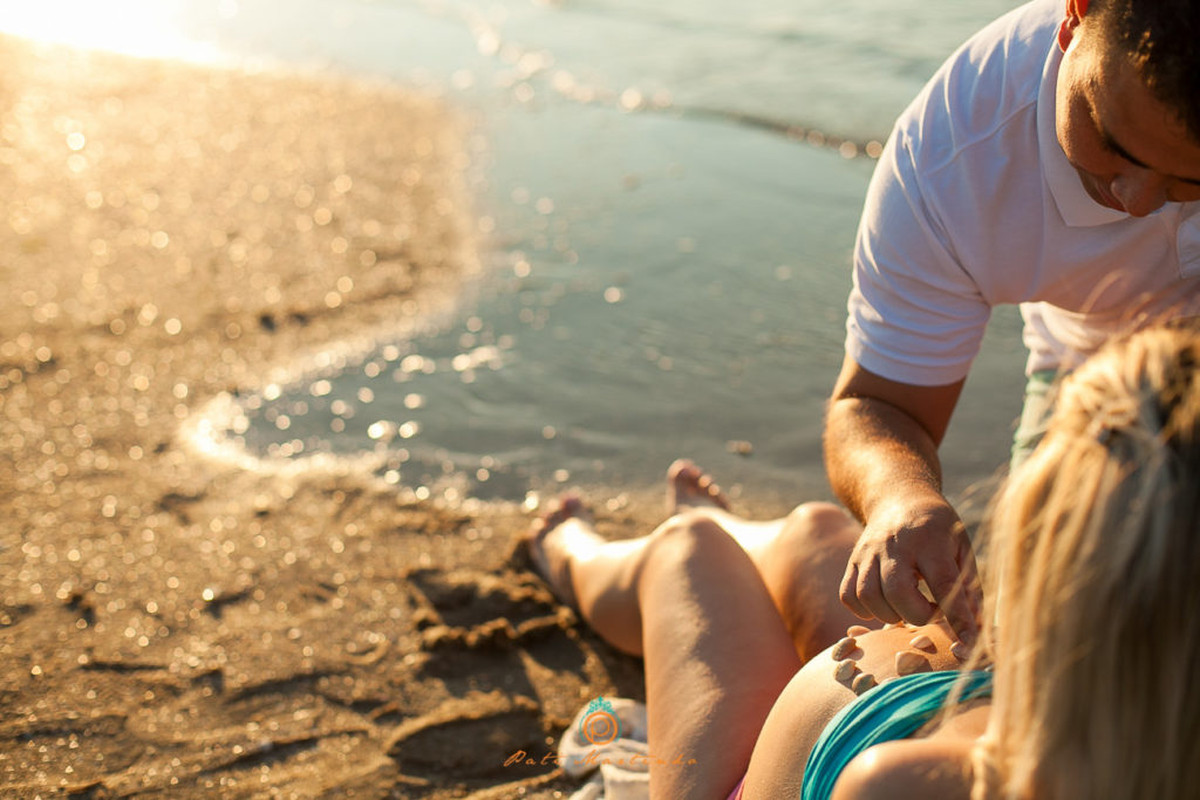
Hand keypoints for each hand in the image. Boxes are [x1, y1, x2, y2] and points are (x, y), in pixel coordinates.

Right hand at [838, 494, 980, 643]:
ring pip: (868, 595)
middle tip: (932, 611)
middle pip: (897, 591)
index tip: (969, 641)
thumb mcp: (962, 548)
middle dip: (917, 615)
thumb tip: (977, 629)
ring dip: (891, 615)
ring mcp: (869, 551)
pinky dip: (865, 610)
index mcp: (929, 539)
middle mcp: (895, 544)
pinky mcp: (853, 559)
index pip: (943, 583)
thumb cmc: (939, 528)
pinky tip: (884, 605)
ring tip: (909, 608)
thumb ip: (969, 587)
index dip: (957, 617)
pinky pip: (848, 594)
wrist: (899, 497)